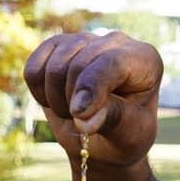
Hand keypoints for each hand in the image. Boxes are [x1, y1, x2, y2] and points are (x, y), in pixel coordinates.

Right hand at [23, 31, 162, 168]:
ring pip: (54, 67)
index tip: (80, 115)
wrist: (104, 139)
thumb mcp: (129, 134)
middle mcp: (116, 43)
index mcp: (145, 61)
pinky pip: (33, 68)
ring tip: (73, 114)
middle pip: (78, 64)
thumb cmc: (124, 134)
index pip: (112, 62)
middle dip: (73, 102)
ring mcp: (85, 41)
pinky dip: (38, 91)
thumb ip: (112, 119)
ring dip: (56, 100)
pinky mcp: (56, 47)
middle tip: (82, 124)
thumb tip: (84, 116)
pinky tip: (55, 100)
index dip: (91, 87)